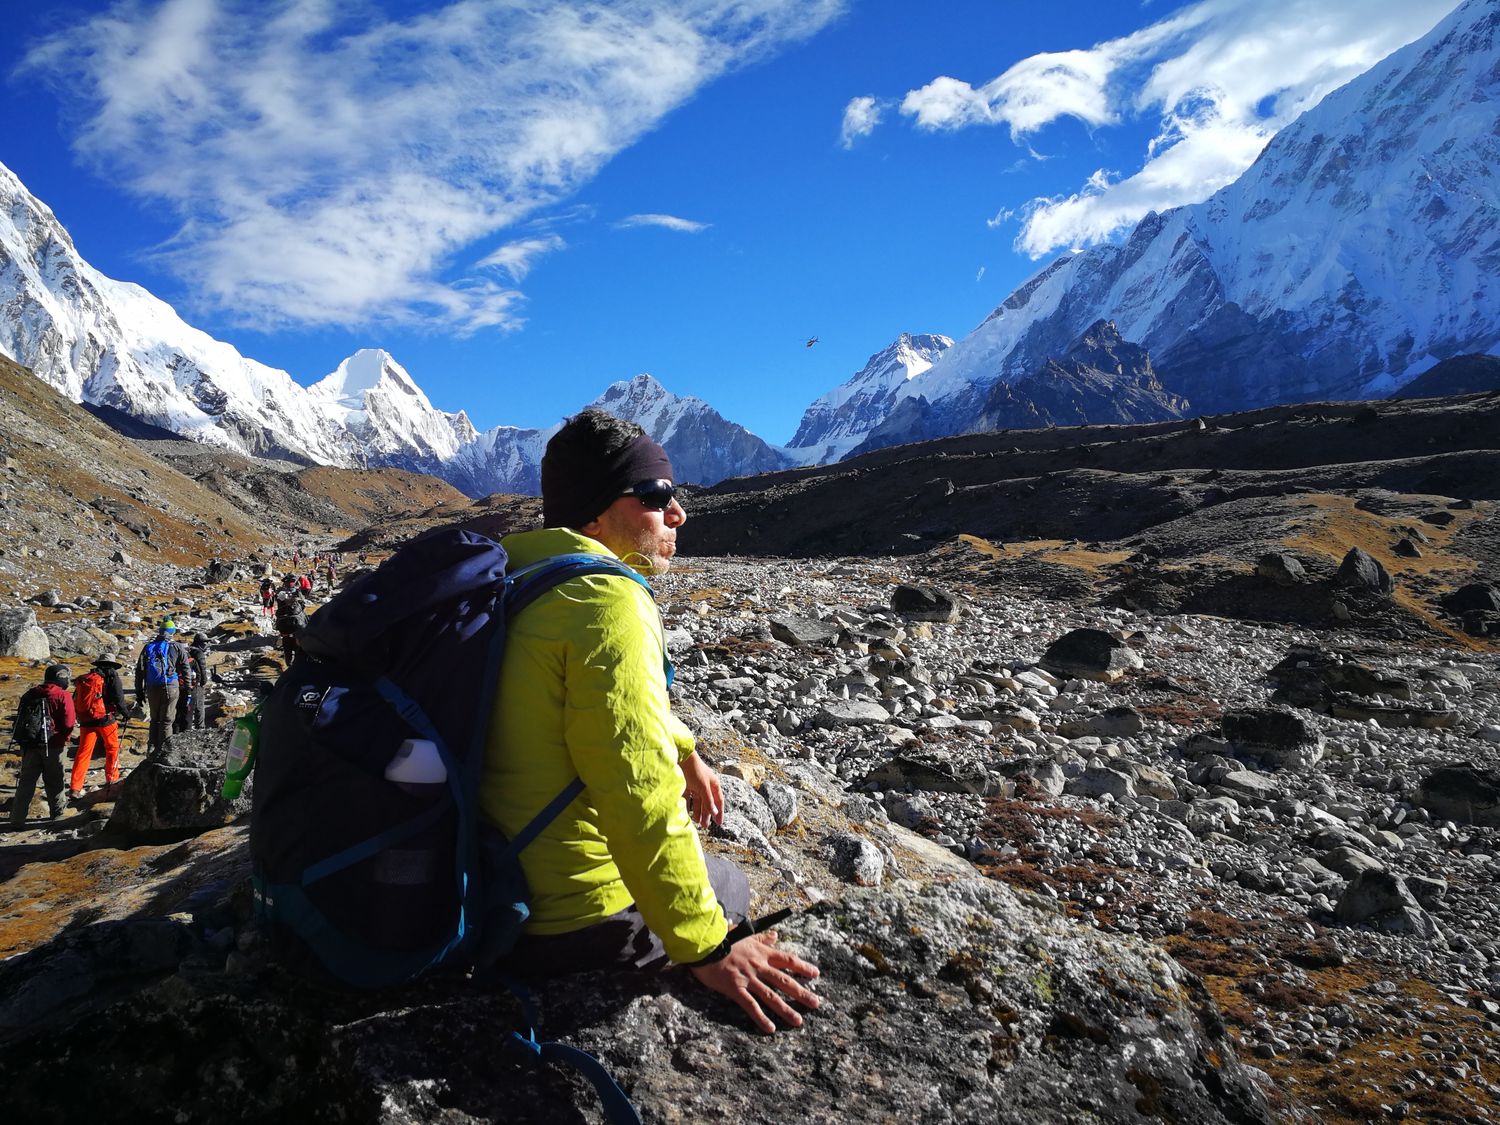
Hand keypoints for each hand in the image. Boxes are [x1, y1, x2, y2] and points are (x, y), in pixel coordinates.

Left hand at [681, 751, 723, 828]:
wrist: (681, 758)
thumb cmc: (695, 770)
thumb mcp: (703, 787)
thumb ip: (708, 800)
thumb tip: (714, 812)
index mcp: (714, 784)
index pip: (719, 801)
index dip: (719, 812)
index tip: (719, 823)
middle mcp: (706, 786)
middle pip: (708, 803)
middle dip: (707, 814)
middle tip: (705, 826)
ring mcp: (696, 786)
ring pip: (698, 802)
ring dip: (698, 812)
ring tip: (697, 822)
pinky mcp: (687, 786)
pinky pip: (689, 799)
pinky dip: (689, 806)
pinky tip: (688, 813)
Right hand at [689, 932, 819, 1033]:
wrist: (704, 943)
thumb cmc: (722, 938)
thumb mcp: (745, 935)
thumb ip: (762, 938)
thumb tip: (776, 935)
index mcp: (762, 953)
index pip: (787, 960)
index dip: (803, 967)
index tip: (816, 974)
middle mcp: (759, 966)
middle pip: (784, 981)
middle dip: (801, 993)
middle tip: (816, 1003)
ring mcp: (748, 978)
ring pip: (771, 996)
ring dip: (786, 1009)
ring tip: (798, 1021)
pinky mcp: (735, 988)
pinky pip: (751, 1005)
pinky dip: (761, 1018)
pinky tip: (770, 1029)